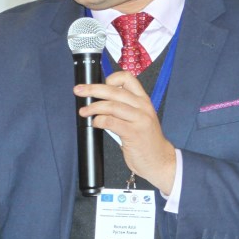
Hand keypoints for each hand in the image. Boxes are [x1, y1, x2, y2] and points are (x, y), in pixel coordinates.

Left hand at [76, 70, 177, 193]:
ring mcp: (140, 119)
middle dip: (93, 89)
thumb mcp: (139, 118)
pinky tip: (95, 123)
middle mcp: (143, 107)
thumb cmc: (145, 140)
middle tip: (79, 90)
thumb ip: (124, 108)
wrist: (159, 160)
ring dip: (93, 107)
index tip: (99, 84)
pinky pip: (111, 122)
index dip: (111, 78)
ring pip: (111, 106)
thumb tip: (99, 101)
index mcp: (143, 100)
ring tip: (84, 111)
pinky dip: (99, 121)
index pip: (128, 78)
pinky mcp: (134, 133)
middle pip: (114, 91)